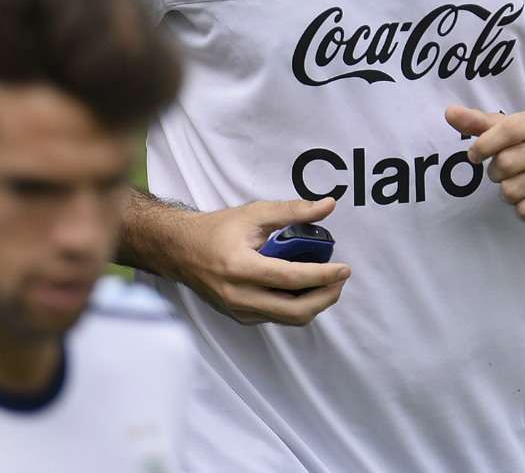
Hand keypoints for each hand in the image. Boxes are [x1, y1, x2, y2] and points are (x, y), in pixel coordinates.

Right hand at [159, 197, 350, 324]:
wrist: (180, 250)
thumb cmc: (217, 229)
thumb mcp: (254, 214)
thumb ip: (293, 211)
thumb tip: (328, 205)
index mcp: (241, 267)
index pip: (292, 278)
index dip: (323, 276)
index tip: (345, 269)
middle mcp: (239, 295)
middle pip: (295, 311)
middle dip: (325, 297)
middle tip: (340, 280)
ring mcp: (239, 310)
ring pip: (288, 318)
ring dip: (314, 304)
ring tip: (327, 283)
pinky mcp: (240, 317)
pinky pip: (276, 317)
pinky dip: (296, 306)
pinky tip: (303, 288)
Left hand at [445, 106, 524, 220]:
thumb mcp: (512, 130)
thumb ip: (479, 122)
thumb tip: (449, 112)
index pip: (507, 129)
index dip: (483, 145)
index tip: (474, 155)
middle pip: (506, 164)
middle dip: (496, 173)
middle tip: (504, 172)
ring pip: (513, 190)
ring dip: (507, 192)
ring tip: (519, 184)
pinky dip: (522, 209)